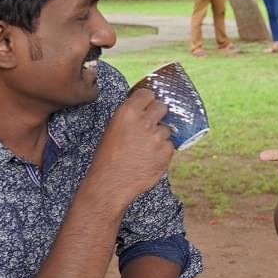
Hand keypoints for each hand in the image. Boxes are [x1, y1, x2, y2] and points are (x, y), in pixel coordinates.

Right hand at [87, 88, 174, 208]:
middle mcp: (144, 121)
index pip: (148, 94)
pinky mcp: (166, 152)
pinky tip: (150, 158)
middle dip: (158, 115)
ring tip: (145, 148)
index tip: (148, 105)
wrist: (110, 183)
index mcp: (128, 112)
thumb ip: (130, 117)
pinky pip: (170, 145)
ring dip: (160, 136)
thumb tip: (145, 110)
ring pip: (166, 129)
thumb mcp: (113, 129)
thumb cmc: (107, 158)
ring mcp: (157, 137)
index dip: (148, 101)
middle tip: (150, 125)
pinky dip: (163, 151)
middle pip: (162, 107)